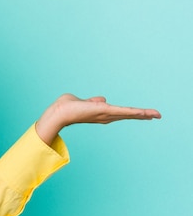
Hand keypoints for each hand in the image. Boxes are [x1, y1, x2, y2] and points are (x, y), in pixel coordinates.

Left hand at [35, 94, 160, 144]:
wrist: (59, 112)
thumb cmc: (66, 107)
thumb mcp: (82, 102)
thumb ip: (93, 101)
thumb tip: (101, 99)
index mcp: (101, 113)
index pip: (120, 113)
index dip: (132, 113)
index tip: (144, 114)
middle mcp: (105, 116)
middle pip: (127, 115)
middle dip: (142, 115)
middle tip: (157, 115)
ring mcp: (105, 114)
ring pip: (128, 114)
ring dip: (143, 114)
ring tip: (156, 114)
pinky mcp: (104, 111)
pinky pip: (123, 112)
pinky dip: (134, 112)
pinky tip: (145, 113)